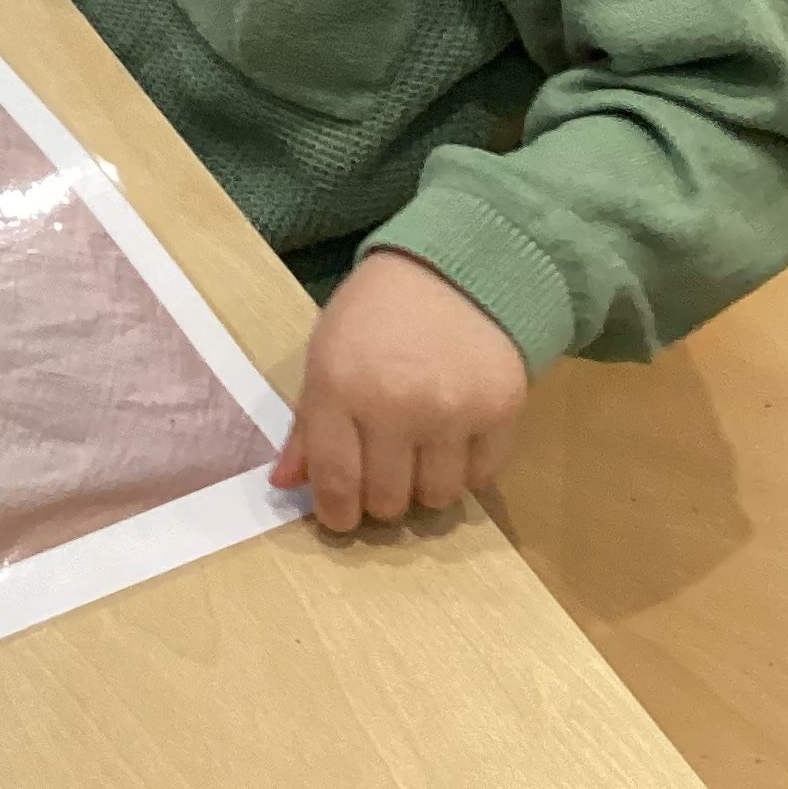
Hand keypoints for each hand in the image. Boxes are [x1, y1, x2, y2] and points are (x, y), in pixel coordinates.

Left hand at [271, 250, 527, 533]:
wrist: (455, 271)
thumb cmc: (376, 314)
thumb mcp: (326, 356)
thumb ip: (307, 425)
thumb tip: (286, 486)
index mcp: (339, 387)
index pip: (335, 481)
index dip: (336, 513)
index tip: (341, 518)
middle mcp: (395, 405)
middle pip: (388, 500)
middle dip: (380, 499)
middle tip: (382, 476)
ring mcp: (452, 411)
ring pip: (436, 497)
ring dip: (424, 487)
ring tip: (419, 454)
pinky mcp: (500, 411)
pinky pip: (481, 478)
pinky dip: (465, 470)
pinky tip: (454, 440)